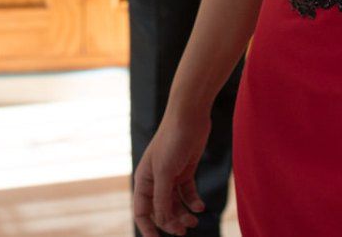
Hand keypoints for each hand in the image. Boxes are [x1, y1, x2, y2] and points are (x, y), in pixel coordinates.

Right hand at [133, 112, 210, 236]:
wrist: (189, 115)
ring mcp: (170, 176)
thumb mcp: (165, 172)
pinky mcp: (185, 171)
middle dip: (171, 223)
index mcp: (143, 179)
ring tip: (195, 220)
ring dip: (183, 215)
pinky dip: (193, 202)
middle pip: (160, 210)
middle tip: (185, 231)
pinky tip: (200, 206)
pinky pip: (187, 194)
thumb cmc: (172, 140)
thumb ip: (162, 198)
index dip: (148, 228)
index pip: (141, 211)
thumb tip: (162, 221)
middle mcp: (155, 180)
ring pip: (175, 204)